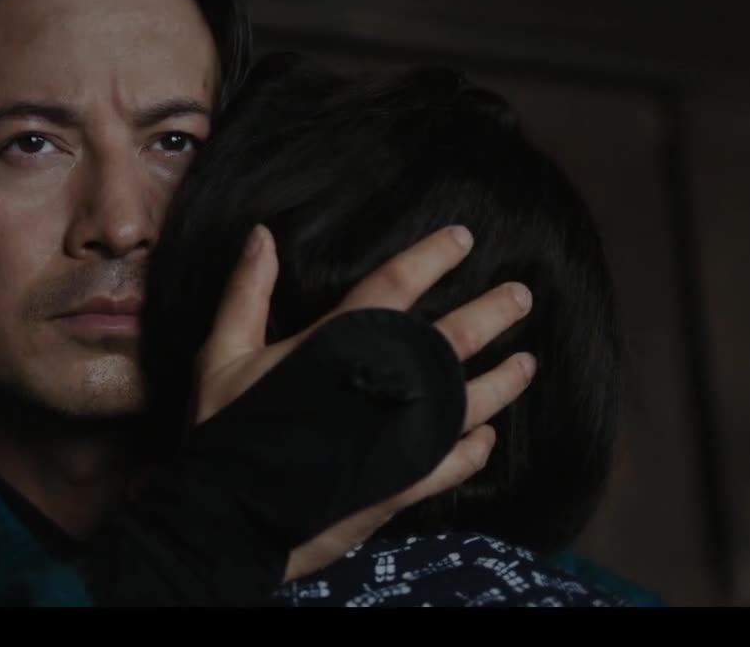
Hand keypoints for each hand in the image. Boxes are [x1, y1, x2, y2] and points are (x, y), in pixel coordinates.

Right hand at [195, 223, 536, 582]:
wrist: (230, 516)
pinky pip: (457, 463)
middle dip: (493, 313)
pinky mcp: (406, 484)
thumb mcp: (221, 355)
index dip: (431, 257)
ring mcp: (403, 437)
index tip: (464, 239)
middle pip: (454, 340)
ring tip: (528, 362)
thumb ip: (247, 294)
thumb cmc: (226, 430)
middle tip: (522, 296)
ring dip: (504, 381)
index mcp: (343, 345)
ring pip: (471, 402)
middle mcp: (386, 385)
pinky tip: (489, 437)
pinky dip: (477, 448)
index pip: (396, 286)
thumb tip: (262, 234)